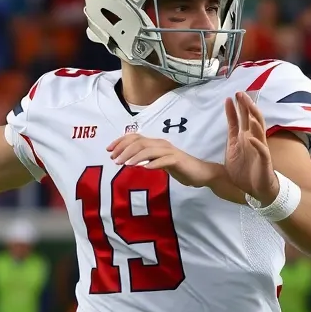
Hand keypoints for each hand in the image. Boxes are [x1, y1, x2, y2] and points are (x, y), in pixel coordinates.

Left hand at [107, 133, 221, 187]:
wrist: (201, 173)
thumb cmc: (180, 168)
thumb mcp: (159, 163)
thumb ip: (147, 159)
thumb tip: (129, 160)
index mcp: (156, 143)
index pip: (135, 137)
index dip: (120, 142)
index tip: (109, 150)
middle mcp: (161, 144)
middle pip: (139, 142)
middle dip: (124, 150)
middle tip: (114, 160)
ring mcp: (170, 151)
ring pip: (149, 150)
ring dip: (135, 157)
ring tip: (125, 164)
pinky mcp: (178, 160)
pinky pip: (163, 160)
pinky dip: (153, 163)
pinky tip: (144, 168)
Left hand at [224, 91, 278, 202]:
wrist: (256, 189)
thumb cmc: (245, 170)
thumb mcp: (232, 150)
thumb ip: (231, 136)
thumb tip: (228, 122)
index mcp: (244, 137)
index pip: (240, 120)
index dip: (235, 109)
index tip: (230, 97)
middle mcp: (253, 139)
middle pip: (251, 119)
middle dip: (246, 106)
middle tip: (241, 94)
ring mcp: (260, 148)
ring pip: (259, 130)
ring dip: (254, 120)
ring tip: (249, 109)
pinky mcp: (264, 160)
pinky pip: (262, 150)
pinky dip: (257, 144)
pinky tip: (252, 138)